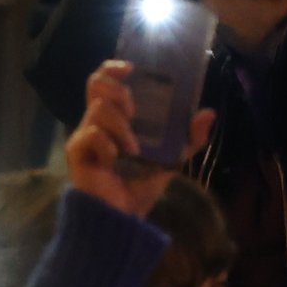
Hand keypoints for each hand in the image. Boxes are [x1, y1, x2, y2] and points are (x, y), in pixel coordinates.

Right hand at [58, 62, 217, 215]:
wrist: (121, 218)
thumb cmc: (139, 188)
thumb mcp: (171, 160)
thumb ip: (189, 139)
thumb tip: (208, 113)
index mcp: (115, 119)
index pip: (105, 82)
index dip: (113, 68)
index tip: (131, 68)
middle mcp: (97, 122)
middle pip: (95, 84)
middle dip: (118, 90)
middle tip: (134, 109)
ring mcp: (85, 136)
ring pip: (99, 108)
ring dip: (121, 125)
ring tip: (133, 148)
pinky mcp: (77, 152)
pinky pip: (91, 134)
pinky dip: (108, 144)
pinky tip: (115, 159)